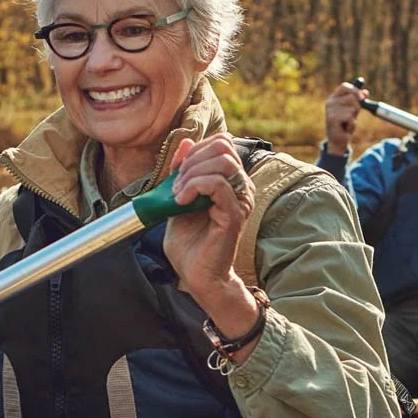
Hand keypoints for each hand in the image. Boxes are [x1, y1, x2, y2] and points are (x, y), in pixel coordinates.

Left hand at [163, 132, 254, 295]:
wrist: (195, 275)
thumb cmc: (190, 243)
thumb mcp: (179, 197)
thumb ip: (183, 171)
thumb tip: (185, 142)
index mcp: (231, 182)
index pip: (221, 144)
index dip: (195, 150)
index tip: (177, 172)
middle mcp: (241, 188)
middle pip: (223, 148)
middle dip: (192, 160)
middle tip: (176, 185)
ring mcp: (240, 200)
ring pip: (222, 162)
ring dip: (192, 173)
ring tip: (178, 194)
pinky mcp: (235, 214)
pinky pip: (217, 184)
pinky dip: (194, 186)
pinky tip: (181, 201)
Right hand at [324, 83, 367, 154]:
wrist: (338, 141)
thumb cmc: (345, 124)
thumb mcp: (353, 110)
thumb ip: (358, 100)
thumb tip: (366, 92)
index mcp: (334, 98)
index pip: (345, 86)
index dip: (355, 90)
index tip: (363, 97)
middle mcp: (330, 102)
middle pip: (352, 96)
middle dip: (357, 107)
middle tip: (351, 116)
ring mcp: (330, 110)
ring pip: (352, 108)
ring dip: (353, 117)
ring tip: (346, 123)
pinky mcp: (332, 119)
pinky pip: (350, 117)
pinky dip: (351, 124)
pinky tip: (345, 128)